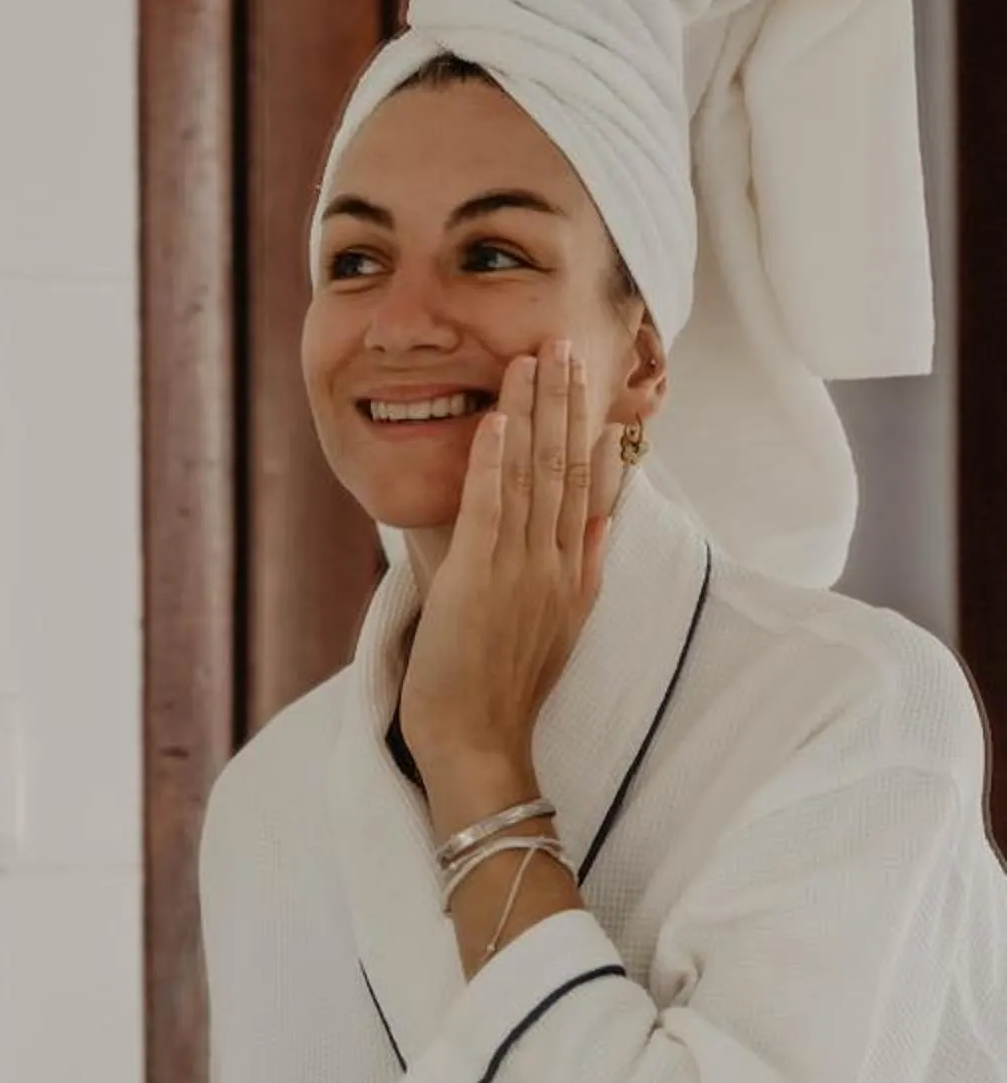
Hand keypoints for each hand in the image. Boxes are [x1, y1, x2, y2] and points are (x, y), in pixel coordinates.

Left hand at [400, 340, 619, 779]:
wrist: (480, 741)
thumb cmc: (508, 689)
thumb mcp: (564, 624)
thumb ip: (584, 567)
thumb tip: (604, 520)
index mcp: (572, 571)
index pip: (584, 481)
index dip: (584, 422)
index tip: (585, 374)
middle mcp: (553, 563)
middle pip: (565, 465)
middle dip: (564, 400)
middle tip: (563, 341)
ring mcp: (519, 571)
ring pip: (532, 476)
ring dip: (530, 413)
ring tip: (532, 359)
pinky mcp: (478, 581)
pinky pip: (489, 509)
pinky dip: (492, 461)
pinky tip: (494, 419)